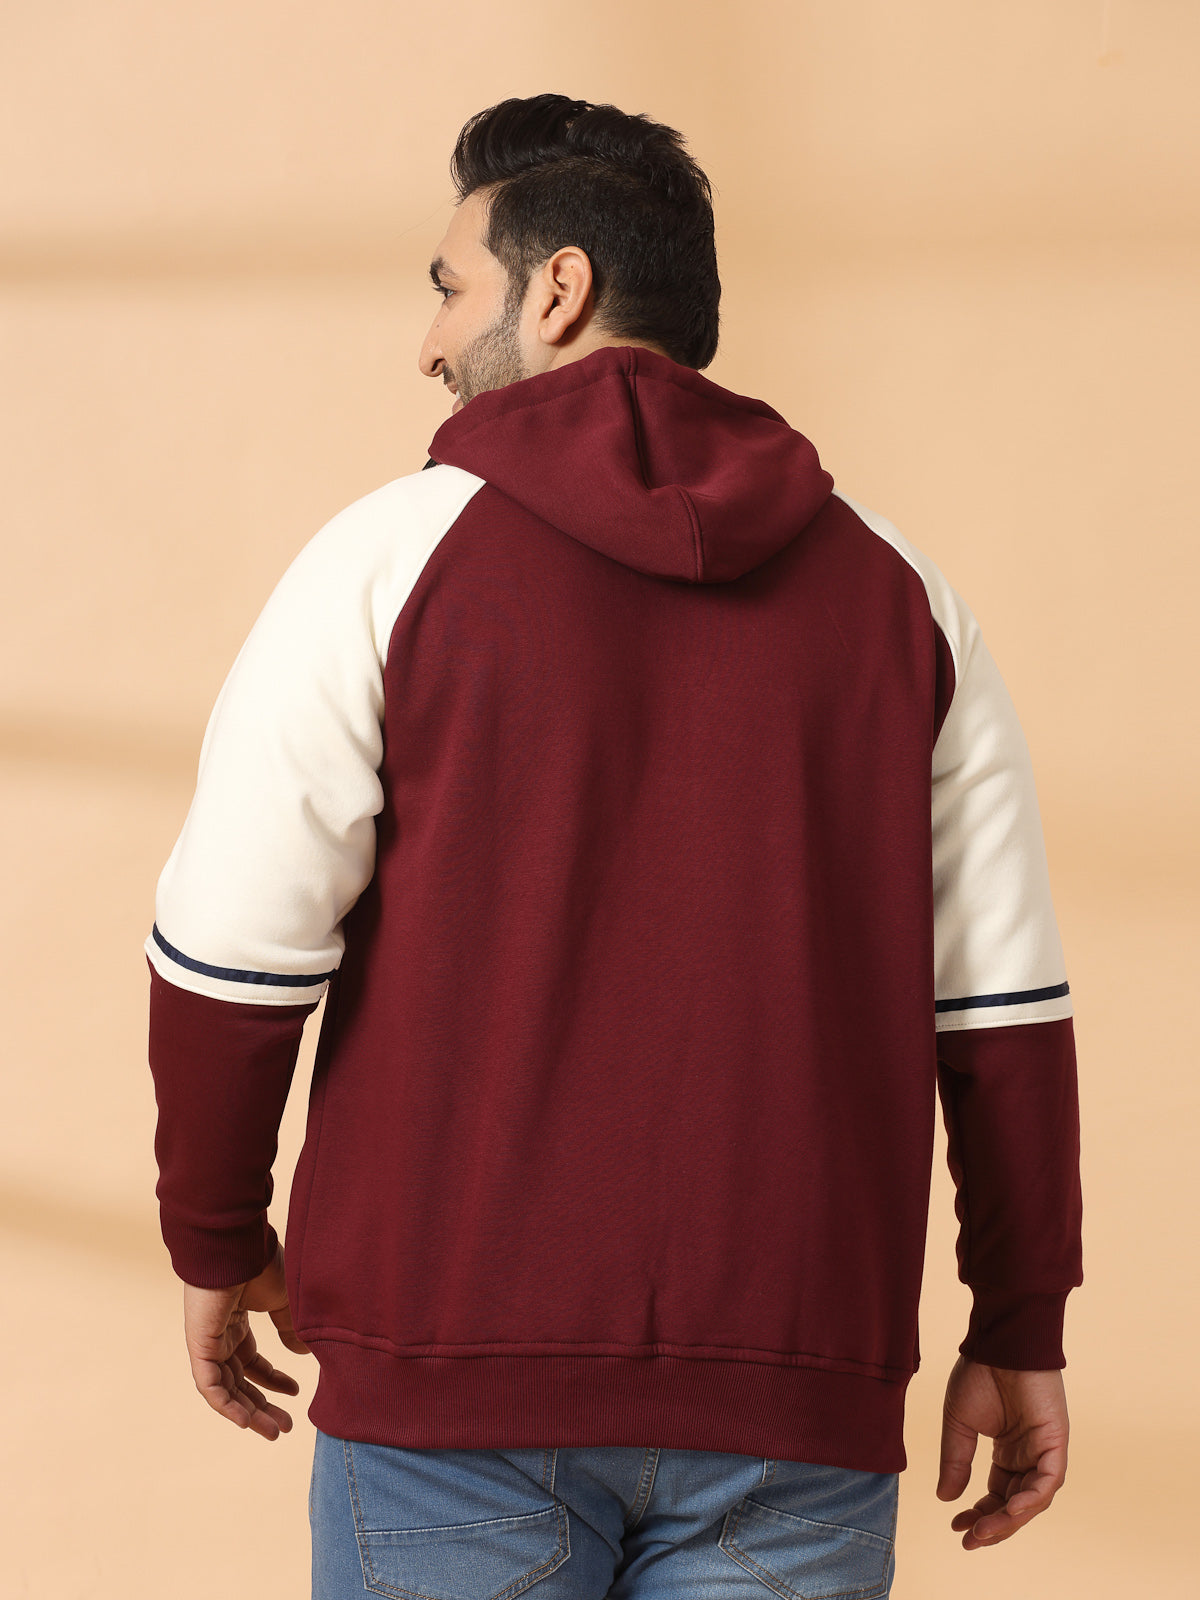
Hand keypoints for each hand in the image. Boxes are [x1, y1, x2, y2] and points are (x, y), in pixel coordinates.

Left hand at [182, 1238, 312, 1440]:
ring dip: (249, 1413)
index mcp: (238, 1323)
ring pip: (226, 1390)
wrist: (237, 1246)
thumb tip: (302, 1353)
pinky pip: (209, 1385)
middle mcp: (221, 1336)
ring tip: (273, 1431)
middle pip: (239, 1382)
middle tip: (284, 1428)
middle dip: (262, 1406)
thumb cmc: (261, 1264)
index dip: (274, 1381)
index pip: (252, 1363)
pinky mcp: (200, 1345)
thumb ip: (290, 1329)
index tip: (296, 1391)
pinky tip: (246, 1421)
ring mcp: (208, 1342)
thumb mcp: (284, 1302)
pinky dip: (226, 1406)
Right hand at [936, 1356, 1068, 1549]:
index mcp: (1008, 1451)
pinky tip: (1010, 1510)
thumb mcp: (958, 1423)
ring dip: (1009, 1520)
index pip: (997, 1495)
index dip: (979, 1514)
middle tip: (970, 1540)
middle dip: (994, 1526)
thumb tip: (946, 1499)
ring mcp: (1044, 1450)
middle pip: (1015, 1504)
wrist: (998, 1341)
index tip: (956, 1527)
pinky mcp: (1056, 1442)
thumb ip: (955, 1461)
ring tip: (983, 1531)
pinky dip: (1031, 1499)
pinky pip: (1048, 1481)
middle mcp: (1028, 1456)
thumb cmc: (979, 1372)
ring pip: (1033, 1500)